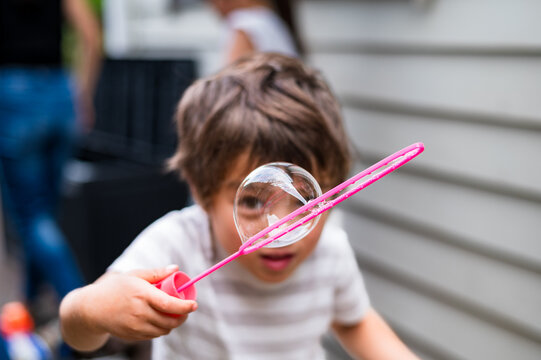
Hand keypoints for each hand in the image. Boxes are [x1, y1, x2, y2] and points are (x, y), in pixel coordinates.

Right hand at [61, 265, 197, 349]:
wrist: (91, 308)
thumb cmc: (115, 288)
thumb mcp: (134, 275)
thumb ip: (156, 273)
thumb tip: (175, 269)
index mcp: (141, 295)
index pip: (169, 305)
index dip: (185, 307)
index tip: (194, 304)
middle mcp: (139, 312)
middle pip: (169, 321)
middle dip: (182, 316)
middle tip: (186, 310)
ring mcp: (135, 326)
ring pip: (163, 330)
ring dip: (173, 324)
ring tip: (175, 314)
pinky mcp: (132, 336)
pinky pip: (153, 335)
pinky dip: (161, 329)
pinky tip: (161, 320)